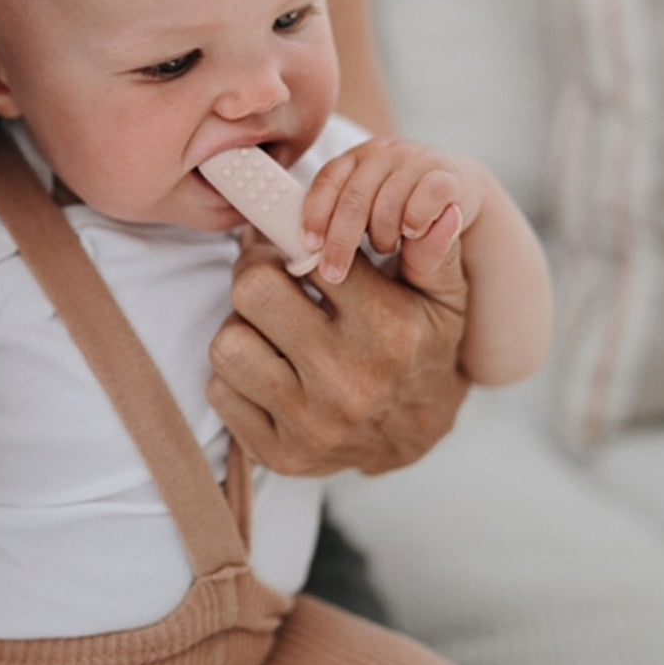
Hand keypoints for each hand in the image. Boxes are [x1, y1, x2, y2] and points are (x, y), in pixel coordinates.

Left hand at [207, 228, 468, 475]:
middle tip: (270, 276)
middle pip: (253, 292)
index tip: (293, 246)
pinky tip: (267, 367)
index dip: (292, 240)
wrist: (416, 436)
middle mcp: (347, 380)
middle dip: (256, 274)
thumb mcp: (444, 298)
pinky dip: (235, 374)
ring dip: (242, 327)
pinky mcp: (278, 453)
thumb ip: (433, 250)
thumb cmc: (422, 349)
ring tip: (269, 328)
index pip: (309, 256)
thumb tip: (440, 211)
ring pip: (227, 344)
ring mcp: (309, 423)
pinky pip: (219, 390)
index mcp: (388, 331)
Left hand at [301, 138, 481, 284]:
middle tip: (334, 273)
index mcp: (354, 160)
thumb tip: (307, 244)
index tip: (309, 244)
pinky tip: (412, 234)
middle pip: (354, 197)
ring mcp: (416, 160)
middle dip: (340, 240)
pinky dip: (417, 220)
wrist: (456, 196)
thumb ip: (339, 226)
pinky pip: (427, 196)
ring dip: (382, 235)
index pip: (327, 179)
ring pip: (388, 201)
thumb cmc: (397, 214)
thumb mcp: (364, 218)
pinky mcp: (448, 175)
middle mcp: (383, 153)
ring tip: (386, 248)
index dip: (315, 211)